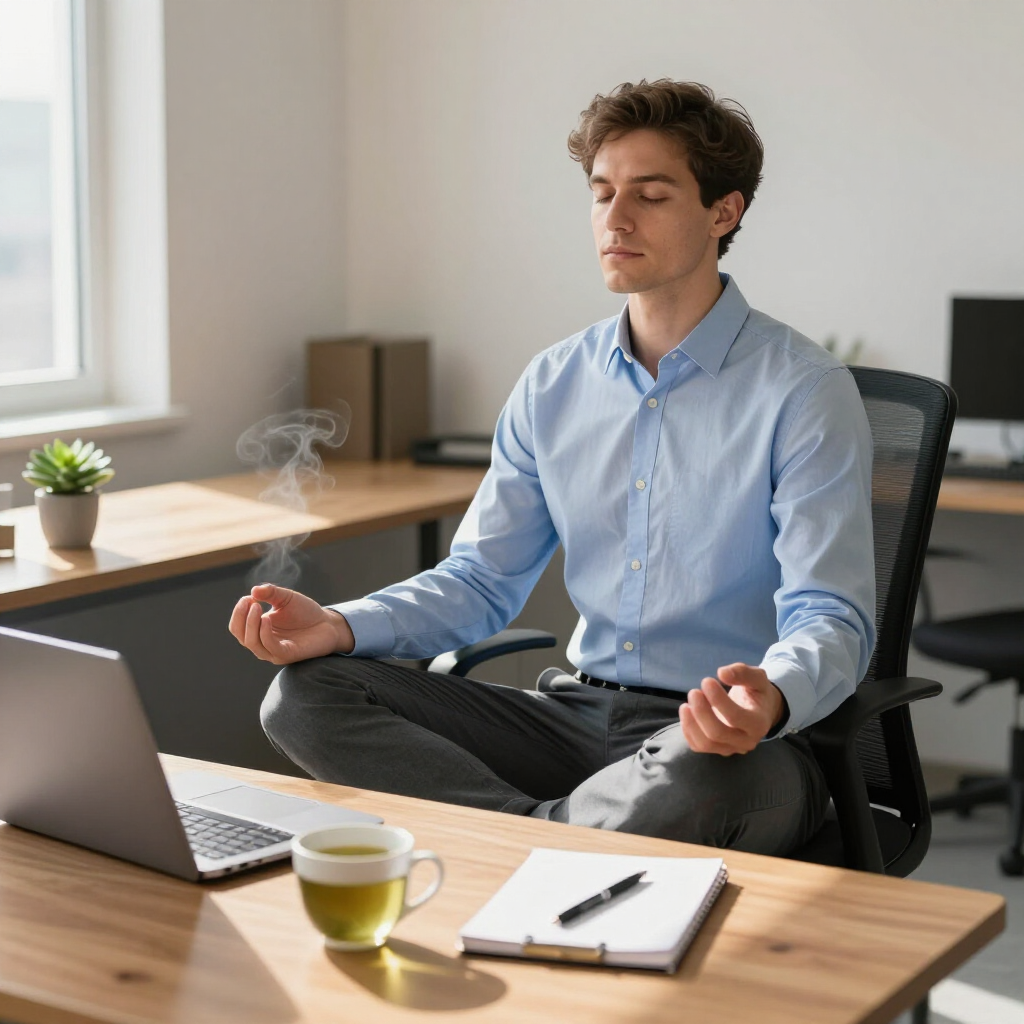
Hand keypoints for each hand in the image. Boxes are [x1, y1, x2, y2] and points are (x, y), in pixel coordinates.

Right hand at [228, 584, 353, 664]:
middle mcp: (263, 643)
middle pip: (241, 635)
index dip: (238, 612)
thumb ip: (271, 592)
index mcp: (258, 630)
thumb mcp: (286, 598)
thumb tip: (254, 590)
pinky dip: (265, 634)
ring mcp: (274, 651)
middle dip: (241, 618)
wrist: (328, 623)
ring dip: (251, 624)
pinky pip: (270, 648)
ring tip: (257, 607)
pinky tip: (267, 619)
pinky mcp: (287, 655)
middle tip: (250, 601)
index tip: (248, 597)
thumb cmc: (305, 612)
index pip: (237, 626)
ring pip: (252, 643)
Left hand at [679, 663, 784, 755]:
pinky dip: (688, 729)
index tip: (707, 681)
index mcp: (759, 723)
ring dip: (691, 723)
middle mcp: (746, 741)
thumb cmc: (758, 693)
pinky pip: (698, 746)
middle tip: (694, 692)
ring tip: (686, 704)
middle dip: (701, 712)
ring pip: (706, 744)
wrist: (761, 712)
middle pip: (717, 733)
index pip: (735, 717)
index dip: (717, 699)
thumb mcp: (758, 678)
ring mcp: (732, 748)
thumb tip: (721, 673)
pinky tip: (687, 712)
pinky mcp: (718, 749)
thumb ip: (743, 673)